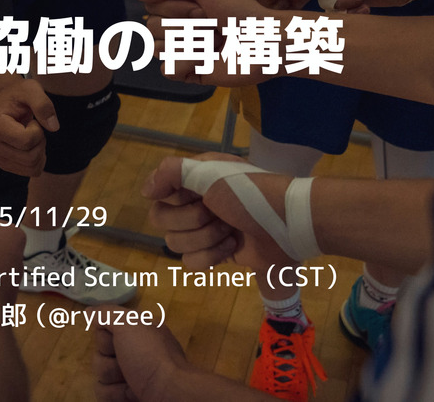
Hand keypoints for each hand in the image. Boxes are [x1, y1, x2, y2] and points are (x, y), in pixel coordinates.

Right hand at [0, 75, 58, 176]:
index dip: (38, 131)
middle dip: (40, 143)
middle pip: (30, 157)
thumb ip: (43, 104)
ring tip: (32, 136)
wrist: (4, 101)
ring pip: (31, 168)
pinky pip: (29, 172)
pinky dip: (37, 161)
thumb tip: (54, 127)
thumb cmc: (17, 94)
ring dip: (39, 152)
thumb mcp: (31, 89)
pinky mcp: (2, 164)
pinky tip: (32, 146)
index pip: (26, 141)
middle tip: (35, 128)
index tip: (33, 120)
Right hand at [90, 306, 190, 401]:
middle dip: (108, 360)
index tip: (116, 339)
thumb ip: (107, 313)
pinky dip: (114, 395)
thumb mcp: (129, 323)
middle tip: (126, 363)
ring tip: (131, 383)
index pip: (103, 329)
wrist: (169, 394)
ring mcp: (130, 376)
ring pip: (100, 375)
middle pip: (99, 353)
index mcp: (136, 332)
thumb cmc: (150, 356)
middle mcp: (133, 352)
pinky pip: (104, 393)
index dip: (105, 336)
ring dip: (112, 379)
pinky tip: (129, 395)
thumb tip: (90, 311)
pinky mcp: (126, 396)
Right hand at [135, 0, 280, 86]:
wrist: (265, 40)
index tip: (202, 6)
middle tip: (212, 23)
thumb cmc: (241, 10)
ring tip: (214, 41)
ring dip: (189, 43)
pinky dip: (189, 63)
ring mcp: (184, 51)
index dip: (175, 6)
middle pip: (152, 28)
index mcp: (181, 6)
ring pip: (158, 49)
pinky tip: (210, 59)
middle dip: (184, 24)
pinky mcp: (190, 74)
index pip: (152, 6)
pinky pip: (169, 70)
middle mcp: (179, 28)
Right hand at [142, 154, 296, 271]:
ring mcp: (205, 230)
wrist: (288, 224)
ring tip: (230, 230)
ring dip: (204, 238)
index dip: (174, 199)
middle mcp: (195, 202)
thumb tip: (145, 192)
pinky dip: (211, 256)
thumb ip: (171, 172)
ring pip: (176, 244)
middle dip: (191, 220)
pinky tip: (231, 246)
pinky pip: (192, 263)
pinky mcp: (216, 254)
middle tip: (216, 213)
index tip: (195, 195)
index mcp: (194, 179)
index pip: (159, 193)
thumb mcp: (210, 171)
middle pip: (162, 221)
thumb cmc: (250, 192)